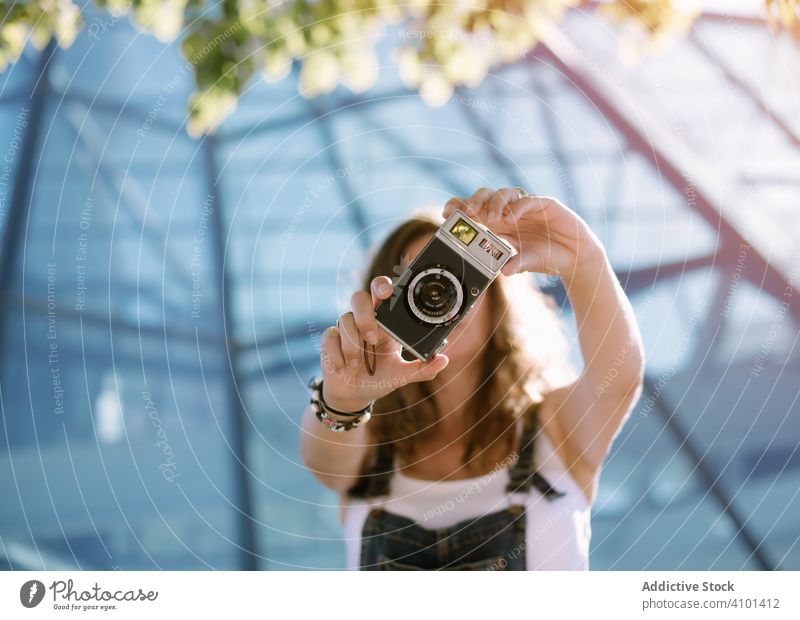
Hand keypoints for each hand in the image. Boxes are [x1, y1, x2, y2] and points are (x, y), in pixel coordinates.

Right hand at [319, 276, 449, 411]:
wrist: (354, 395)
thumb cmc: (379, 379)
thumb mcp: (402, 376)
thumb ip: (422, 369)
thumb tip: (443, 360)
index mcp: (384, 323)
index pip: (382, 293)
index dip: (382, 286)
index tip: (387, 291)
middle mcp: (364, 320)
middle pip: (359, 297)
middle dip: (365, 314)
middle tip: (372, 336)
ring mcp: (345, 329)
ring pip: (344, 319)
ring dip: (352, 343)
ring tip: (358, 363)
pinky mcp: (331, 340)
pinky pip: (331, 336)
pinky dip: (338, 353)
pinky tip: (344, 367)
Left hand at [443, 188, 603, 278]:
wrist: (576, 258)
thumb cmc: (547, 258)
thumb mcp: (527, 263)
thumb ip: (515, 263)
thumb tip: (504, 271)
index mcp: (500, 225)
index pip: (475, 209)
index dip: (460, 207)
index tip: (447, 214)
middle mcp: (510, 212)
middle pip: (485, 196)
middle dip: (474, 201)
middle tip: (468, 213)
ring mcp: (526, 207)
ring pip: (504, 193)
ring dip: (495, 204)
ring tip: (492, 220)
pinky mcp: (545, 204)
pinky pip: (527, 200)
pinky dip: (517, 207)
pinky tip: (512, 218)